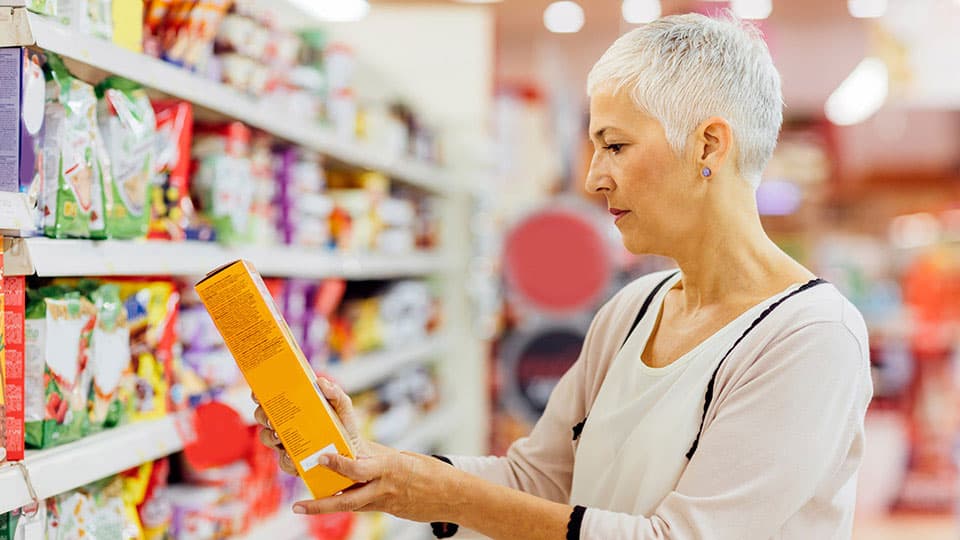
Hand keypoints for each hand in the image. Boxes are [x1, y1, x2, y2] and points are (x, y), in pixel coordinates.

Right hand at [253, 376, 378, 475]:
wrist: (354, 455)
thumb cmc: (344, 428)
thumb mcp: (342, 407)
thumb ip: (335, 393)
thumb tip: (321, 382)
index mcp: (295, 409)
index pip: (272, 399)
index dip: (260, 395)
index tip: (257, 394)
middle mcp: (286, 425)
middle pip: (264, 417)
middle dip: (262, 416)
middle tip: (270, 418)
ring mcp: (288, 444)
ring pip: (268, 439)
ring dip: (269, 436)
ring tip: (278, 436)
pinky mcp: (294, 463)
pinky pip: (284, 462)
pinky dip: (286, 459)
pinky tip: (291, 456)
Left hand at [292, 451, 462, 523]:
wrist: (452, 496)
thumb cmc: (429, 470)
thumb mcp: (403, 458)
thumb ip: (377, 457)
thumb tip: (354, 452)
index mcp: (389, 468)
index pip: (359, 468)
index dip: (339, 465)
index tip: (322, 458)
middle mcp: (383, 488)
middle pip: (348, 499)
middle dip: (322, 504)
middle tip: (299, 505)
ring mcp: (384, 502)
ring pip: (350, 506)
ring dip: (325, 507)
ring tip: (303, 508)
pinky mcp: (386, 510)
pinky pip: (361, 506)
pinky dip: (345, 501)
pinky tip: (329, 501)